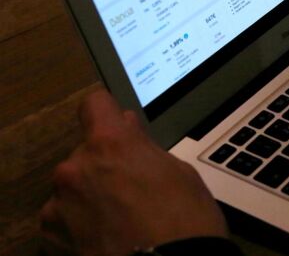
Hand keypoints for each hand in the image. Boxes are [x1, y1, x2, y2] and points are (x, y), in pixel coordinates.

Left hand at [40, 91, 227, 255]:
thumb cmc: (186, 222)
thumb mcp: (180, 173)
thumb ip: (145, 148)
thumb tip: (129, 130)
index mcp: (111, 143)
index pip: (95, 104)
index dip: (109, 113)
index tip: (118, 124)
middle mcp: (76, 167)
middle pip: (85, 151)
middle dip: (104, 163)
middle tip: (132, 186)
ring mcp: (59, 203)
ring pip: (73, 186)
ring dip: (89, 194)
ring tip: (119, 216)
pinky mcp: (51, 235)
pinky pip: (62, 217)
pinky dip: (79, 223)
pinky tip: (105, 234)